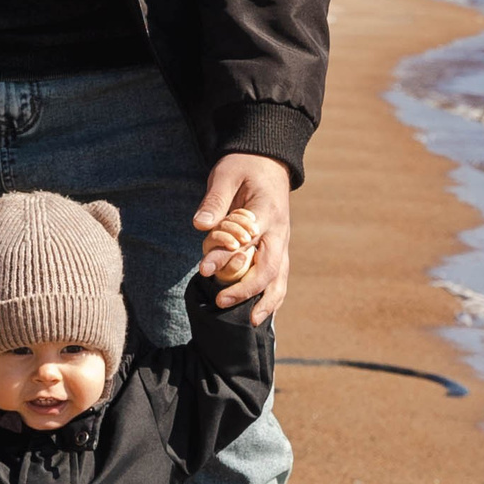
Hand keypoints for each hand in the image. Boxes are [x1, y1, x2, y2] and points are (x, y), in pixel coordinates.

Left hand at [195, 154, 291, 324]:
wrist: (268, 161)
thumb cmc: (243, 166)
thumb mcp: (225, 174)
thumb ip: (215, 200)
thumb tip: (201, 225)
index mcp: (266, 211)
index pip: (249, 241)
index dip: (228, 258)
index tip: (204, 270)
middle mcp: (280, 231)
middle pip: (271, 267)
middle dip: (248, 289)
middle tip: (222, 302)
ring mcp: (282, 242)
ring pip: (281, 277)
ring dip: (268, 301)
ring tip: (252, 322)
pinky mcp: (278, 248)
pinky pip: (279, 277)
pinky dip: (272, 296)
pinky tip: (261, 313)